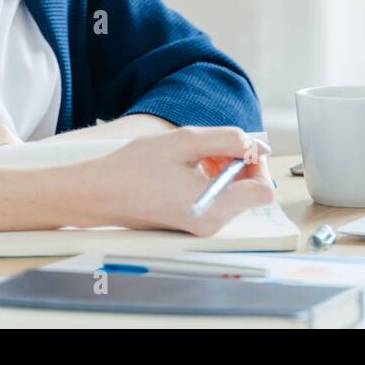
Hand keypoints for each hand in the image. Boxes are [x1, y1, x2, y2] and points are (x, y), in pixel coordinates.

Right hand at [85, 126, 274, 235]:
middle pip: (249, 191)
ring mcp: (202, 226)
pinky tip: (187, 168)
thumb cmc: (135, 168)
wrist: (100, 193)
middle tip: (210, 148)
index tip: (238, 149)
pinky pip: (217, 200)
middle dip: (237, 164)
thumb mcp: (185, 141)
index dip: (257, 165)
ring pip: (233, 193)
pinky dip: (210, 180)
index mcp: (213, 206)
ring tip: (194, 156)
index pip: (264, 191)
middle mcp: (212, 223)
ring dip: (222, 170)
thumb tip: (255, 145)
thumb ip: (228, 139)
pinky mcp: (192, 223)